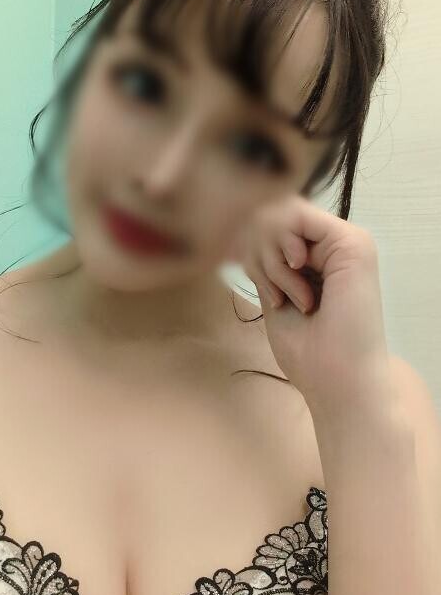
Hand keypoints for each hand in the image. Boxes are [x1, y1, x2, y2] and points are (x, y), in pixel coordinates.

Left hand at [234, 194, 390, 407]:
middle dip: (256, 253)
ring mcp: (348, 240)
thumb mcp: (274, 293)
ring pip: (280, 213)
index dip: (250, 249)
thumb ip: (266, 259)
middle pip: (273, 214)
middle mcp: (337, 243)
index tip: (259, 286)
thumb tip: (241, 227)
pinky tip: (294, 283)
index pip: (271, 223)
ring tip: (285, 296)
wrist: (337, 381)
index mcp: (323, 255)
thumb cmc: (308, 352)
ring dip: (267, 258)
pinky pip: (295, 218)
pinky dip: (280, 255)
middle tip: (274, 296)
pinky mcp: (352, 243)